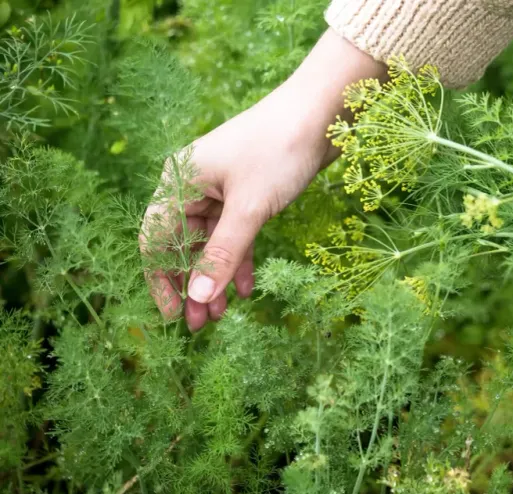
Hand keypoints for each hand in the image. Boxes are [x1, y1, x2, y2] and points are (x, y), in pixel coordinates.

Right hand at [140, 30, 385, 330]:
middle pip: (182, 244)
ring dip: (217, 276)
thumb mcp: (249, 208)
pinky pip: (234, 232)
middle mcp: (194, 184)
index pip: (156, 240)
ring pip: (210, 241)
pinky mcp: (246, 192)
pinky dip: (240, 258)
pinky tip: (248, 287)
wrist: (319, 114)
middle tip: (203, 324)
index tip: (175, 315)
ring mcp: (221, 188)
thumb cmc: (278, 151)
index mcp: (179, 181)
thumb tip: (198, 297)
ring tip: (225, 312)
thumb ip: (224, 253)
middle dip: (193, 284)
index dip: (162, 280)